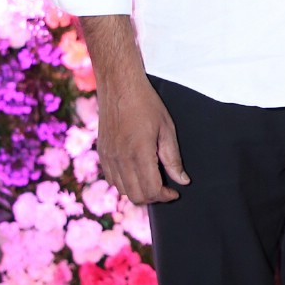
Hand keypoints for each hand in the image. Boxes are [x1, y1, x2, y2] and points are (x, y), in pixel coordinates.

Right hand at [95, 72, 189, 204]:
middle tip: (165, 189)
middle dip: (153, 198)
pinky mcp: (102, 153)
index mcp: (139, 152)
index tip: (175, 192)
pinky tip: (137, 173)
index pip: (151, 190)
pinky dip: (125, 183)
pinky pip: (112, 179)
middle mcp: (120, 159)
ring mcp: (108, 157)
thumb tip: (182, 181)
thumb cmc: (146, 104)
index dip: (165, 196)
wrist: (119, 86)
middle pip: (136, 196)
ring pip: (122, 190)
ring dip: (138, 191)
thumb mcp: (167, 129)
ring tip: (152, 181)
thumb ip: (173, 159)